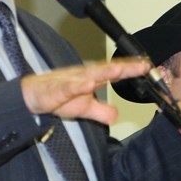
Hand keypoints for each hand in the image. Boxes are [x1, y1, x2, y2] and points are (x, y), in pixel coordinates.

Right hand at [20, 59, 148, 123]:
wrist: (32, 96)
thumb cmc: (58, 98)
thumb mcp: (84, 108)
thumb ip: (101, 111)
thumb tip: (116, 115)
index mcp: (91, 78)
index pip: (115, 73)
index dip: (132, 70)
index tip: (148, 67)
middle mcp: (83, 76)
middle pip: (107, 70)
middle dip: (124, 67)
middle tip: (142, 65)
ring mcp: (70, 81)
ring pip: (89, 75)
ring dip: (104, 72)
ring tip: (119, 70)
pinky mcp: (56, 89)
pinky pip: (68, 87)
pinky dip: (77, 85)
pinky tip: (87, 84)